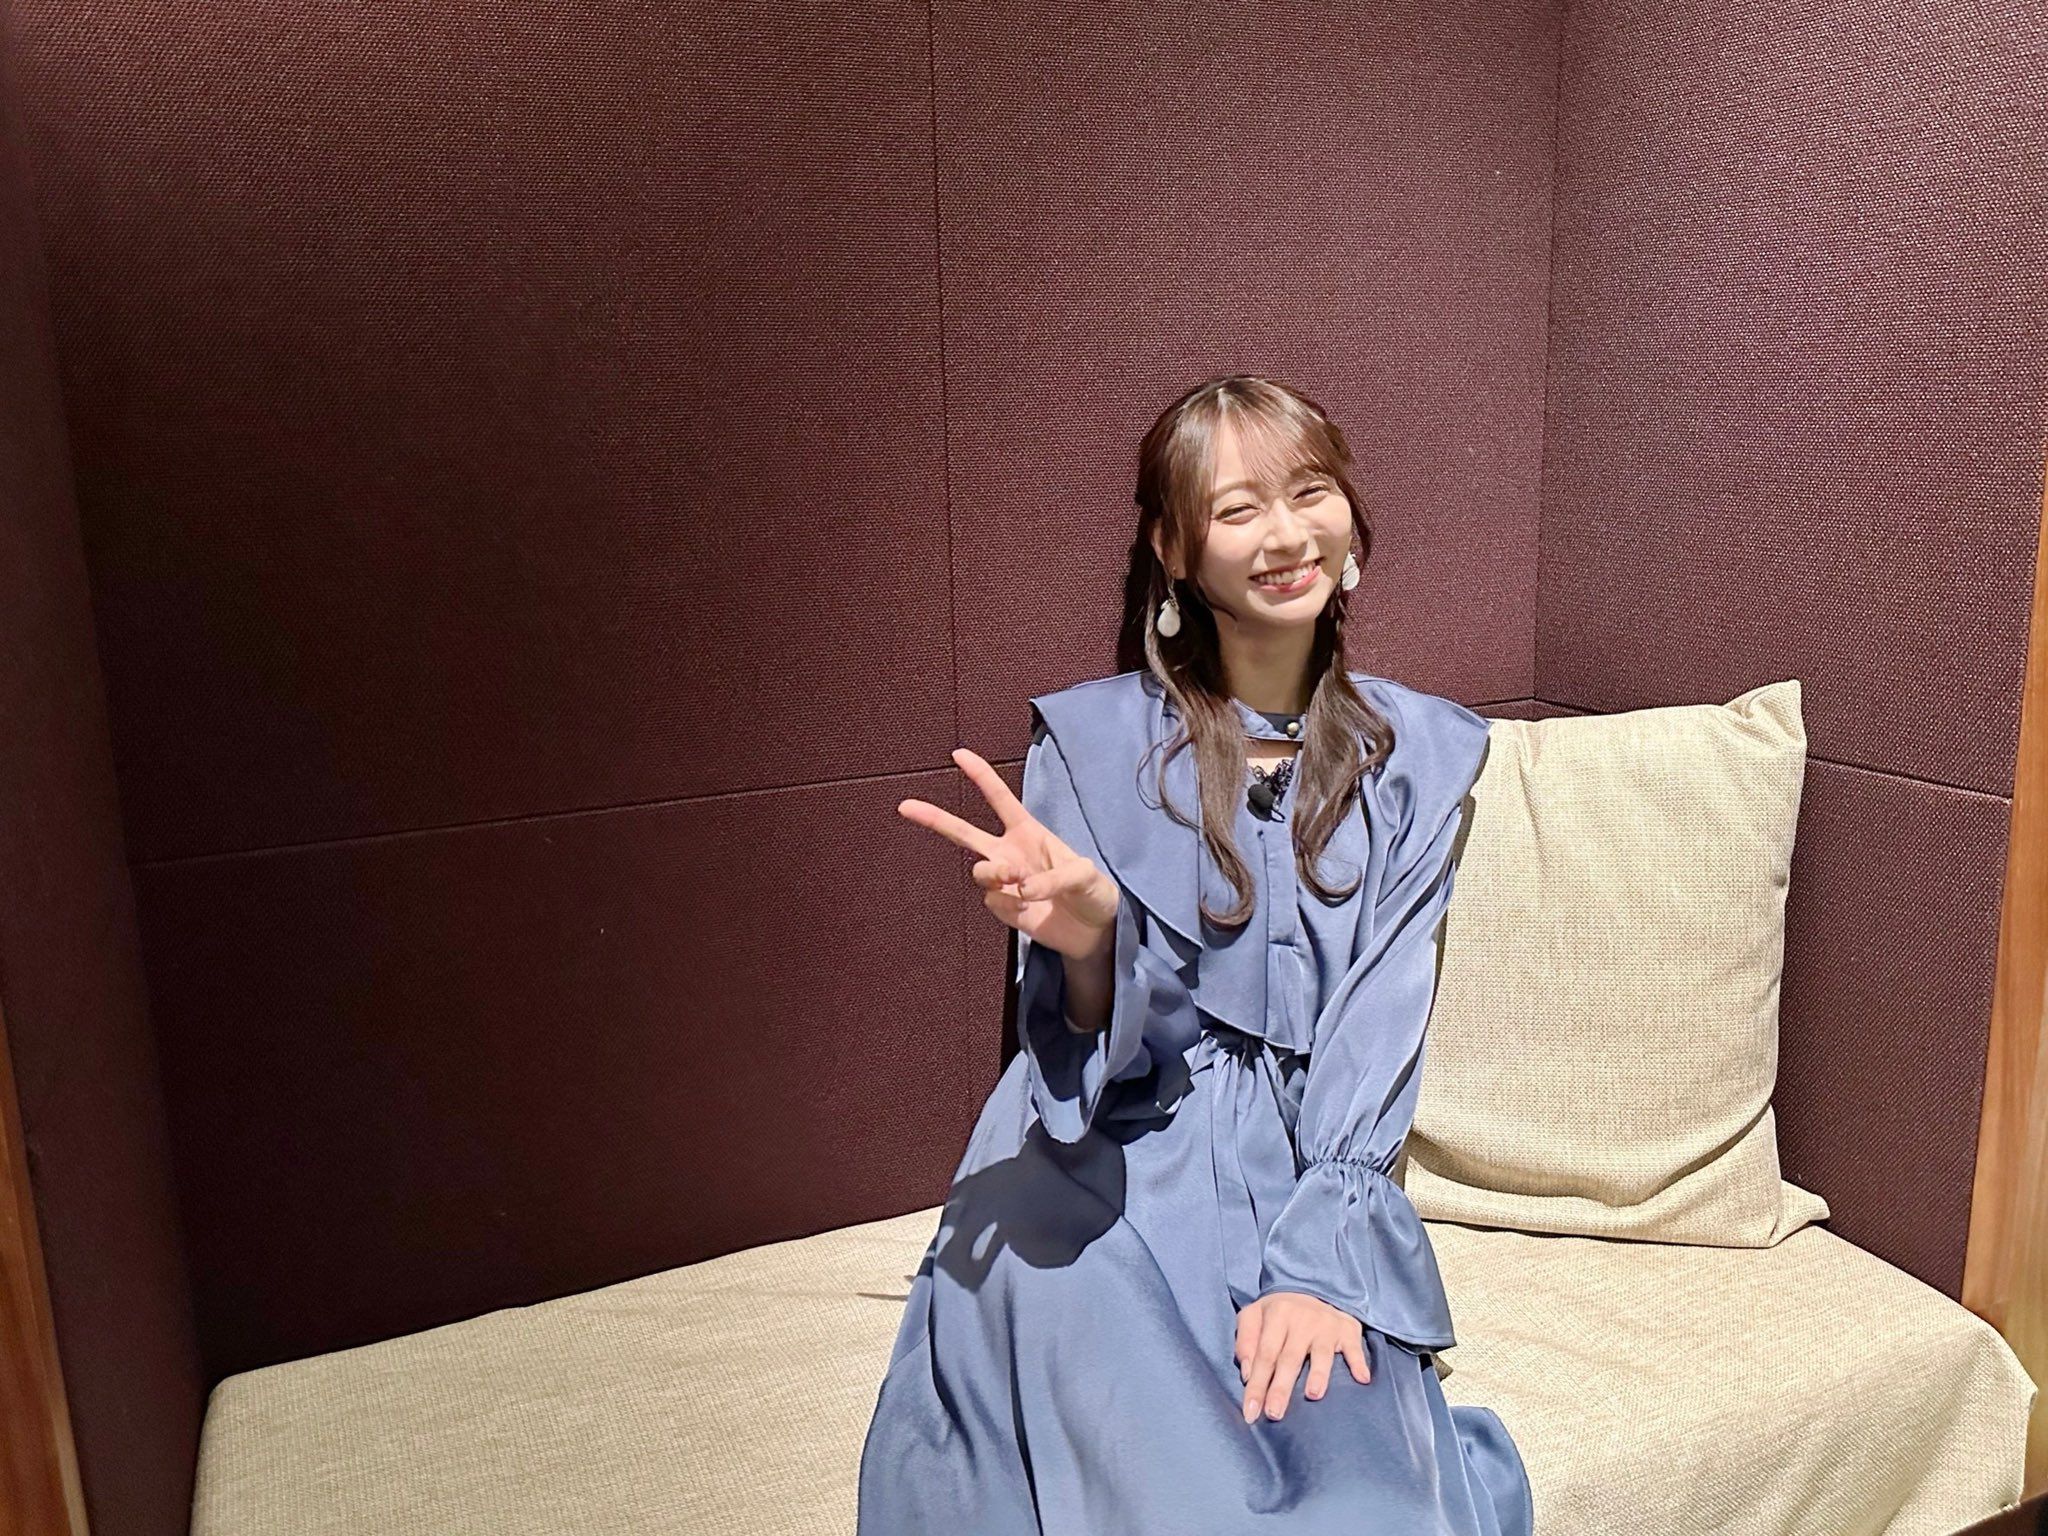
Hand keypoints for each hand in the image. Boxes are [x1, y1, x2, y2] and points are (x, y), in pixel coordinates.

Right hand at [897, 747, 1119, 960]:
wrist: (1094, 931)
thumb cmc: (1093, 892)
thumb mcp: (1085, 875)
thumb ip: (1053, 877)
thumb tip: (1021, 887)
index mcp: (1029, 832)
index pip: (1000, 799)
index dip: (981, 776)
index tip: (959, 754)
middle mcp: (1010, 853)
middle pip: (965, 833)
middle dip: (935, 818)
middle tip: (905, 806)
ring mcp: (1005, 882)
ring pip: (980, 871)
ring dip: (996, 874)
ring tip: (1018, 880)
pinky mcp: (1005, 908)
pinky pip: (995, 902)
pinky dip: (1013, 906)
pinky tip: (1032, 910)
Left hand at [1235, 1291, 1370, 1422]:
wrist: (1313, 1286)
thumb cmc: (1279, 1313)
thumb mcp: (1253, 1315)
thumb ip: (1245, 1342)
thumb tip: (1248, 1374)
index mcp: (1276, 1315)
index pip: (1264, 1355)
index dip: (1257, 1385)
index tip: (1251, 1413)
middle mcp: (1301, 1319)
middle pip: (1290, 1359)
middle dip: (1281, 1388)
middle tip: (1274, 1414)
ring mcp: (1326, 1325)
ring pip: (1321, 1353)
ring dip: (1318, 1374)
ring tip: (1313, 1395)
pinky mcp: (1348, 1330)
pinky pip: (1354, 1348)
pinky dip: (1358, 1363)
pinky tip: (1362, 1379)